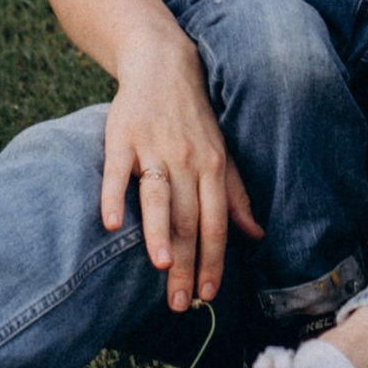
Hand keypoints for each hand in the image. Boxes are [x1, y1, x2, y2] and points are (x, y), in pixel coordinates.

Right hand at [97, 24, 257, 310]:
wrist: (162, 64)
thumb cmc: (194, 117)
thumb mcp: (221, 153)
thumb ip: (236, 194)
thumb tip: (256, 233)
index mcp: (213, 167)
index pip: (216, 223)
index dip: (214, 259)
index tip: (210, 295)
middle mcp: (186, 160)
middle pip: (187, 219)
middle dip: (186, 264)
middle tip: (179, 304)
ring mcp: (153, 148)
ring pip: (158, 197)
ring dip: (159, 233)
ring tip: (161, 268)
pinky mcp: (121, 137)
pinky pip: (117, 171)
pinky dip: (113, 196)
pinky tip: (110, 225)